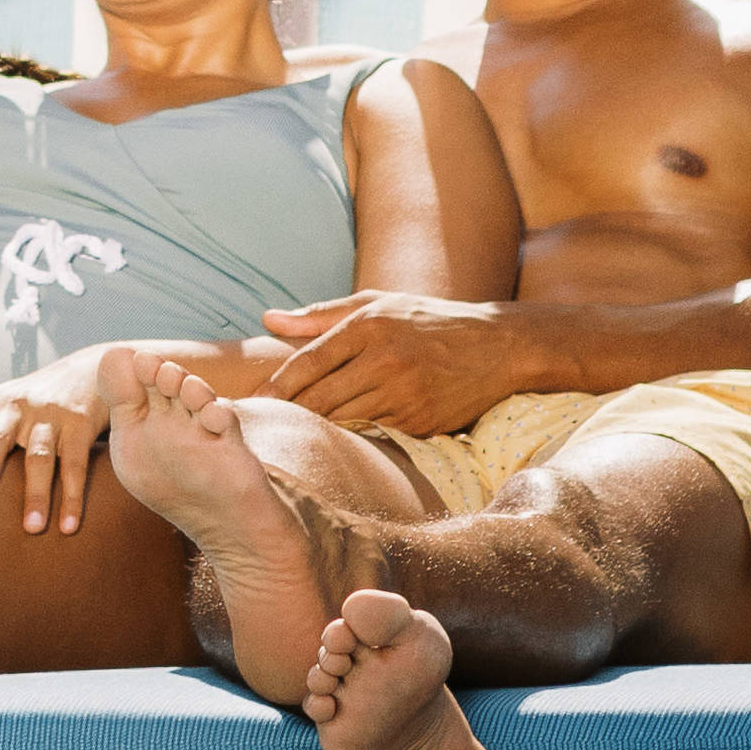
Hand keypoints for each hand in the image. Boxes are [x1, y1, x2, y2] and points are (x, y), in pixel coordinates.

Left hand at [0, 344, 136, 534]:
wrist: (91, 370)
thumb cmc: (30, 396)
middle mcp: (18, 409)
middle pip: (0, 436)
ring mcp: (50, 417)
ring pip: (40, 457)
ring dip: (37, 494)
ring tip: (32, 529)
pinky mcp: (80, 426)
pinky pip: (75, 465)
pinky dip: (72, 497)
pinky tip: (69, 526)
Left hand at [262, 292, 537, 433]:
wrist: (498, 346)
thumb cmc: (428, 321)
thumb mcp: (377, 305)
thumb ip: (320, 315)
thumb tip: (267, 319)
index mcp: (368, 326)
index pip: (307, 362)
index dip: (276, 385)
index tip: (252, 400)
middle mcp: (384, 359)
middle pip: (319, 397)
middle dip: (288, 413)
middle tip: (259, 424)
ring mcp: (403, 394)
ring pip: (342, 421)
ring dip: (315, 430)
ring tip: (288, 436)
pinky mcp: (420, 422)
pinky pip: (372, 435)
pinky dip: (351, 439)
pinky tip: (333, 444)